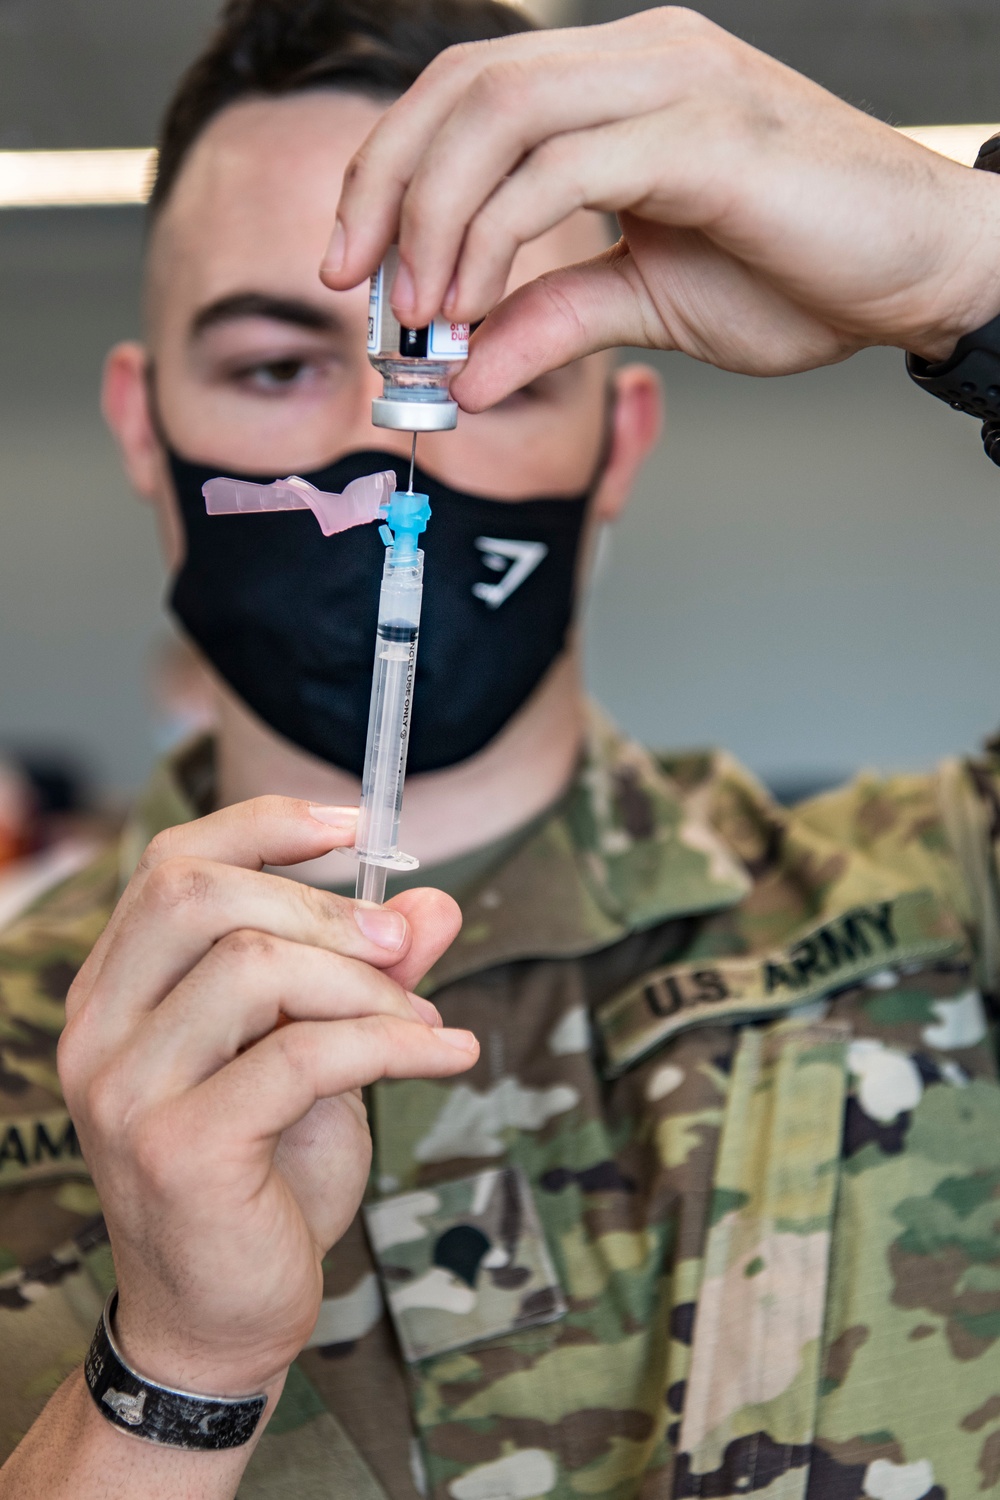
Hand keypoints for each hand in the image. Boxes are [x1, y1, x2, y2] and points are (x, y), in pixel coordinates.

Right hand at [57, 797, 476, 1397]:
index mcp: (119, 990)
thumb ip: (365, 975)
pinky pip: (302, 1054)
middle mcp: (100, 1030)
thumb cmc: (266, 1177)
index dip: (269, 826)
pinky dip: (395, 1042)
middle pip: (199, 893)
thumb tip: (435, 902)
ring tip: (428, 1022)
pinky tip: (452, 1054)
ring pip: (253, 967)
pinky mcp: (178, 1149)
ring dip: (368, 984)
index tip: (360, 825)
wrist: (226, 1317)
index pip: (174, 864)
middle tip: (404, 945)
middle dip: (325, 903)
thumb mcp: (322, 1056)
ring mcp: (127, 1090)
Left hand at [323, 7, 999, 406]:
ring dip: (436, 215)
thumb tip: (466, 373)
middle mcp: (640, 58)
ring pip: (500, 112)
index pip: (467, 92)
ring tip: (421, 307)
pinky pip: (564, 168)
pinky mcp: (706, 133)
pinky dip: (499, 237)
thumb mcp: (647, 302)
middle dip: (385, 183)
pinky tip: (476, 300)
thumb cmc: (803, 271)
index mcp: (619, 83)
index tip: (354, 259)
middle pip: (462, 84)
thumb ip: (552, 319)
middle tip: (352, 278)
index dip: (391, 167)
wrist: (921, 272)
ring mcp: (674, 83)